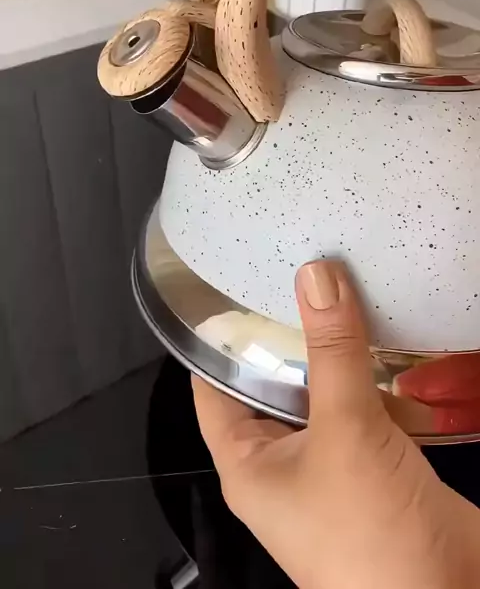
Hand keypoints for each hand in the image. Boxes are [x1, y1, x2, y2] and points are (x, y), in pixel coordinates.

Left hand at [193, 260, 479, 588]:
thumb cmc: (367, 534)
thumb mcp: (344, 433)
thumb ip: (332, 353)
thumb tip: (316, 276)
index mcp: (247, 465)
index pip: (213, 388)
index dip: (220, 338)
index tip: (234, 285)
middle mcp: (282, 464)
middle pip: (273, 385)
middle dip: (289, 336)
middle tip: (302, 274)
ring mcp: (331, 467)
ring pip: (324, 395)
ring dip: (337, 355)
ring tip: (342, 293)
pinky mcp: (375, 467)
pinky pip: (365, 410)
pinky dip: (375, 380)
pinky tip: (385, 341)